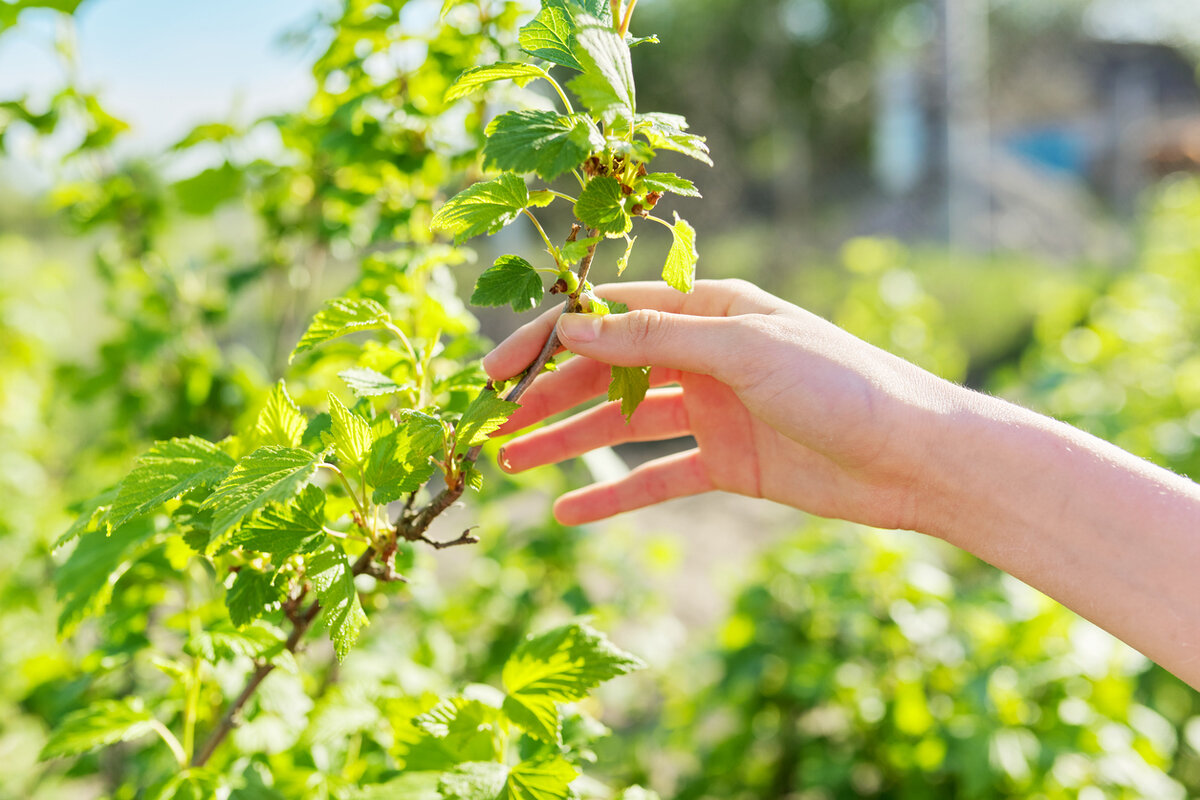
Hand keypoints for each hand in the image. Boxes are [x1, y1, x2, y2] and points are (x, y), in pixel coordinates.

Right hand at [483, 279, 955, 527]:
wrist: (916, 456)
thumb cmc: (840, 384)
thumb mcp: (743, 350)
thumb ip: (655, 342)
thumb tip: (572, 329)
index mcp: (710, 311)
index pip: (611, 318)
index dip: (550, 340)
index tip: (498, 369)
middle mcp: (706, 356)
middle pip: (608, 373)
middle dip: (548, 396)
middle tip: (493, 424)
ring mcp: (715, 411)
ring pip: (623, 425)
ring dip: (567, 443)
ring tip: (510, 463)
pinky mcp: (729, 463)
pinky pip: (658, 478)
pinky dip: (614, 495)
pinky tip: (566, 512)